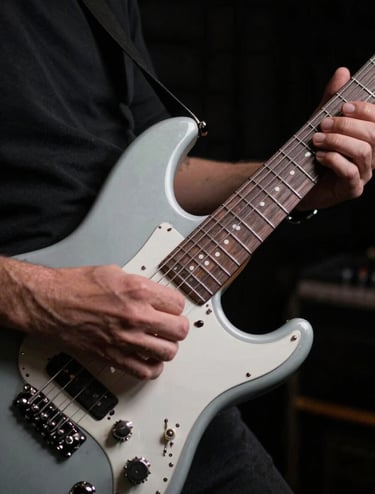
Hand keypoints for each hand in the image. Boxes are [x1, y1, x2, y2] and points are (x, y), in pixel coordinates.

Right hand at [3, 260, 188, 378]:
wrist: (50, 303)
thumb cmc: (75, 286)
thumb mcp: (115, 273)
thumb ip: (140, 285)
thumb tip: (155, 294)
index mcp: (138, 291)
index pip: (179, 303)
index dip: (175, 305)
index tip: (170, 307)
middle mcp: (136, 316)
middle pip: (180, 329)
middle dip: (177, 326)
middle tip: (170, 324)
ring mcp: (126, 339)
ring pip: (168, 352)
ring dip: (167, 347)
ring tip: (160, 341)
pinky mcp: (114, 357)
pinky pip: (145, 371)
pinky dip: (152, 368)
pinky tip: (148, 358)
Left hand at [299, 67, 374, 209]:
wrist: (295, 182)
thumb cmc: (313, 152)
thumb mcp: (321, 122)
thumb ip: (332, 100)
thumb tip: (343, 71)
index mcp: (369, 139)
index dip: (364, 110)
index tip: (342, 106)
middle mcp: (372, 157)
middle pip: (374, 134)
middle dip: (347, 125)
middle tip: (323, 125)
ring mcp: (364, 175)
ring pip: (363, 151)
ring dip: (337, 141)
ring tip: (316, 140)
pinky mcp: (351, 189)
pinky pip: (350, 171)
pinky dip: (333, 159)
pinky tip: (319, 156)